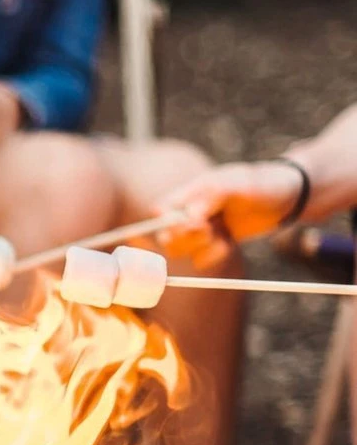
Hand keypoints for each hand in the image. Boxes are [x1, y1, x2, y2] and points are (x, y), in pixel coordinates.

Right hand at [155, 161, 304, 267]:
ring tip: (224, 236)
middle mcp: (187, 213)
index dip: (169, 223)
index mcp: (187, 193)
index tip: (198, 223)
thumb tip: (189, 216)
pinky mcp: (210, 245)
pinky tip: (229, 243)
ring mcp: (198, 230)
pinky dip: (214, 256)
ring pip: (180, 251)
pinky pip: (199, 260)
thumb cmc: (262, 184)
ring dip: (202, 249)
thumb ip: (212, 196)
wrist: (286, 198)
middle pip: (165, 236)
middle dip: (188, 239)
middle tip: (212, 231)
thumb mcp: (239, 183)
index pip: (158, 211)